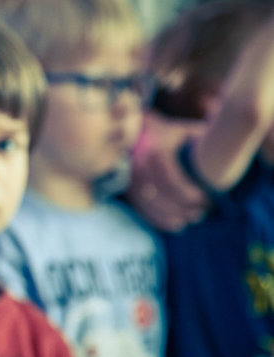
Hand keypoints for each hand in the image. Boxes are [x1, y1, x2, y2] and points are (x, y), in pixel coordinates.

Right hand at [126, 111, 208, 231]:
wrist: (138, 134)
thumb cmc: (171, 135)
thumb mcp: (187, 132)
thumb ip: (204, 141)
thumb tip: (228, 153)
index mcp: (156, 151)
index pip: (172, 181)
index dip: (190, 195)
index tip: (207, 200)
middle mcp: (138, 166)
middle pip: (160, 197)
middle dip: (182, 208)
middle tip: (201, 213)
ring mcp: (130, 180)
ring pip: (150, 206)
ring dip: (171, 217)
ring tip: (191, 219)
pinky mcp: (128, 190)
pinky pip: (141, 210)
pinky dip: (159, 220)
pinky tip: (176, 224)